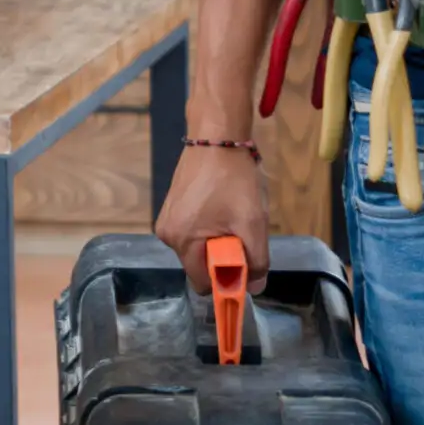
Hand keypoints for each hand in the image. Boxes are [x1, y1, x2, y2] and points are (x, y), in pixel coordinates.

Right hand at [154, 139, 270, 294]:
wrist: (217, 136)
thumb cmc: (234, 179)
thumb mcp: (252, 222)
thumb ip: (256, 260)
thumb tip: (253, 288)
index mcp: (181, 241)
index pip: (203, 284)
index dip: (227, 280)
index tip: (244, 261)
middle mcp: (167, 234)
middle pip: (200, 266)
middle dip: (223, 256)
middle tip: (241, 230)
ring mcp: (167, 219)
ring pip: (198, 248)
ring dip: (218, 240)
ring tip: (232, 214)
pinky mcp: (172, 207)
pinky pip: (194, 232)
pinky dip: (210, 227)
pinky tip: (222, 205)